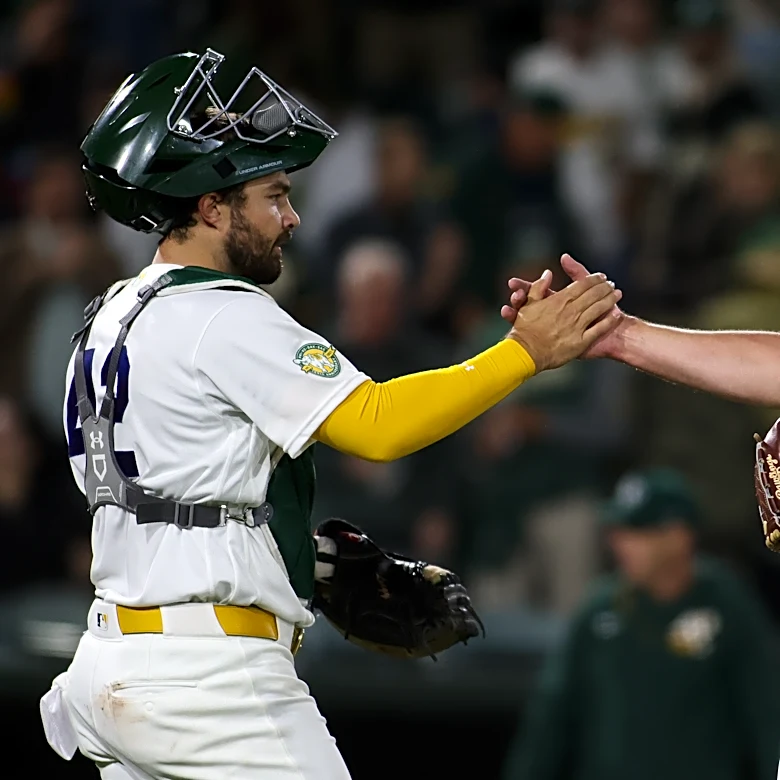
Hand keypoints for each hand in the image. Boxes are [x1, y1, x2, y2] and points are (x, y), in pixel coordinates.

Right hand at [502, 254, 626, 359]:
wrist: (526, 353)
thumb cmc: (525, 329)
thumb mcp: (528, 304)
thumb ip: (538, 287)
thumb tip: (547, 273)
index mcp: (560, 300)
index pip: (582, 285)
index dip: (593, 279)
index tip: (601, 276)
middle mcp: (571, 311)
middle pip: (593, 294)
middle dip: (604, 287)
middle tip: (611, 284)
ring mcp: (578, 326)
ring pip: (599, 308)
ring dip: (610, 299)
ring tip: (617, 294)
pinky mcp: (582, 341)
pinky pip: (599, 329)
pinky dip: (609, 321)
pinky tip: (616, 315)